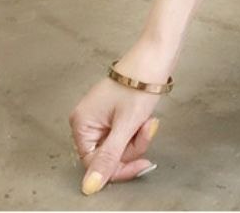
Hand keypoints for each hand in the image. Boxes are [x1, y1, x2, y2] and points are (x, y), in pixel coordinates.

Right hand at [68, 47, 168, 193]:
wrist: (157, 54)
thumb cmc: (140, 80)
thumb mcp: (126, 125)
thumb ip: (108, 157)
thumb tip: (90, 185)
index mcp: (81, 123)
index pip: (93, 163)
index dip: (118, 168)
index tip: (141, 164)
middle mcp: (87, 119)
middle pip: (108, 154)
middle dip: (132, 146)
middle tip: (145, 128)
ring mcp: (101, 114)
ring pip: (119, 144)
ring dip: (137, 136)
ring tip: (147, 119)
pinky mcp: (115, 110)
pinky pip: (125, 132)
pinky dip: (138, 128)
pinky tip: (146, 117)